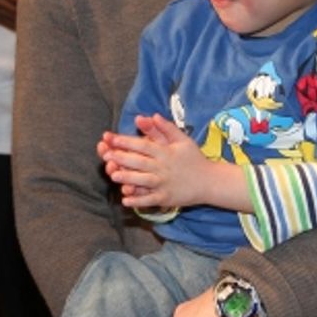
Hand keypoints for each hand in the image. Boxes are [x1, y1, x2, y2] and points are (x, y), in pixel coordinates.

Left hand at [98, 113, 216, 207]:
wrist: (210, 181)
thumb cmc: (194, 159)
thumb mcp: (182, 140)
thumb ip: (166, 128)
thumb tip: (152, 115)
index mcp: (166, 153)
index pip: (144, 145)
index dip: (128, 142)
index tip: (112, 138)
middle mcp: (164, 168)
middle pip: (141, 162)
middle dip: (123, 158)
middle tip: (106, 156)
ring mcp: (165, 184)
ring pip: (144, 181)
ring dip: (128, 178)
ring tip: (113, 175)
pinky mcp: (166, 198)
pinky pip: (150, 200)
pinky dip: (138, 200)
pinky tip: (125, 200)